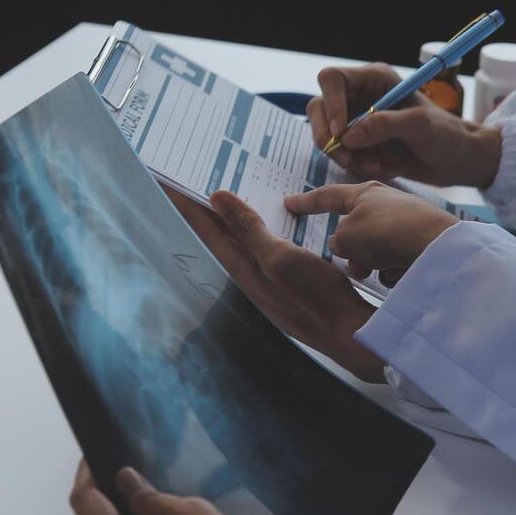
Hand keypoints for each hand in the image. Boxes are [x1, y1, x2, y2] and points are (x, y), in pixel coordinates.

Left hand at [164, 186, 385, 382]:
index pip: (204, 228)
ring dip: (230, 220)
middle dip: (204, 209)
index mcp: (242, 267)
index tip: (166, 180)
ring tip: (224, 198)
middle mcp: (248, 275)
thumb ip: (248, 230)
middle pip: (218, 235)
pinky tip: (266, 227)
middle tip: (192, 181)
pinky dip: (255, 232)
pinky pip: (260, 251)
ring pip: (239, 244)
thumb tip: (218, 199)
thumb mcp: (280, 257)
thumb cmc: (317, 298)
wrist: (348, 334)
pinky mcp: (284, 285)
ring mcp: (266, 282)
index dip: (186, 203)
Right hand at [285, 182, 457, 285]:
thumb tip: (346, 247)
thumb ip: (337, 241)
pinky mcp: (420, 245)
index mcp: (364, 194)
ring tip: (380, 269)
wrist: (437, 247)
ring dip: (371, 264)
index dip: (306, 202)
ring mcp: (404, 226)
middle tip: (355, 263)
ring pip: (373, 252)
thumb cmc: (388, 232)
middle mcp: (385, 206)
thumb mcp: (347, 236)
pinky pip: (394, 262)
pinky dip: (394, 270)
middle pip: (353, 232)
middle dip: (350, 252)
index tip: (290, 203)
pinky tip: (403, 272)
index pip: (327, 196)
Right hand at [309, 63, 502, 188]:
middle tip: (350, 158)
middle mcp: (361, 96)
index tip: (340, 132)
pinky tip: (381, 168)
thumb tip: (348, 135)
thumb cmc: (446, 134)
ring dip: (344, 156)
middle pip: (319, 108)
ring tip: (375, 166)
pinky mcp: (360, 144)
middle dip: (329, 137)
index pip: (332, 79)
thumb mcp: (421, 125)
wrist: (457, 160)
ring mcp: (358, 121)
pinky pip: (341, 155)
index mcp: (374, 80)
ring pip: (326, 136)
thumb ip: (385, 124)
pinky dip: (355, 165)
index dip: (329, 104)